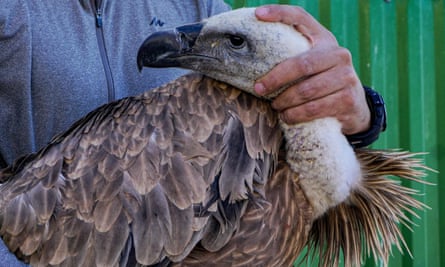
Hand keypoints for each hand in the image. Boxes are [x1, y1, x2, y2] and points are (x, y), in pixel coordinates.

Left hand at [254, 5, 369, 134]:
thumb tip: (253, 56)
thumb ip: (293, 56)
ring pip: (306, 90)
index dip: (280, 13)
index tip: (258, 15)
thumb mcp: (313, 64)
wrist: (354, 106)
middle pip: (301, 64)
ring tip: (275, 107)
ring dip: (284, 102)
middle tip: (260, 89)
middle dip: (275, 79)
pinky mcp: (348, 99)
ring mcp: (346, 76)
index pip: (301, 18)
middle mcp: (338, 54)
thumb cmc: (322, 82)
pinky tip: (287, 117)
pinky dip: (296, 115)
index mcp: (324, 40)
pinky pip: (314, 108)